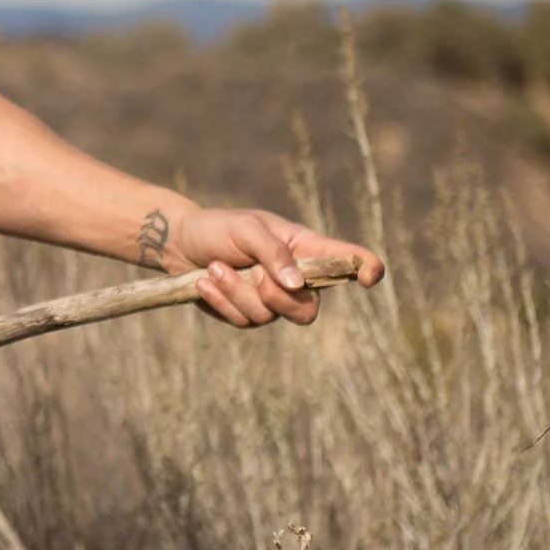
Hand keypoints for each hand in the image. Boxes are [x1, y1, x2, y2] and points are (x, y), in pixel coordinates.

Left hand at [162, 207, 385, 328]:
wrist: (180, 244)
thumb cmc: (218, 228)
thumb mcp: (245, 228)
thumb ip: (273, 252)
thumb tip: (296, 285)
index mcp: (305, 248)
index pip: (346, 260)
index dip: (365, 268)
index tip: (370, 277)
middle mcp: (296, 279)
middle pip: (308, 309)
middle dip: (277, 297)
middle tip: (252, 273)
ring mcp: (272, 301)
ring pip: (268, 315)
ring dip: (237, 292)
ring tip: (215, 267)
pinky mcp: (247, 314)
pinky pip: (243, 321)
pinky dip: (222, 300)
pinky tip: (205, 281)